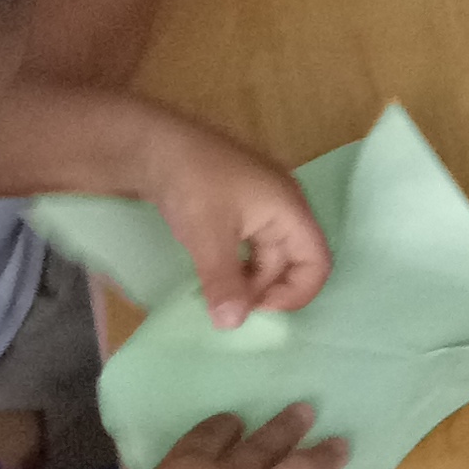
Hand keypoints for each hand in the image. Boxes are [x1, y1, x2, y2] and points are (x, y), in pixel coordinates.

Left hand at [126, 110, 331, 323]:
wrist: (151, 143)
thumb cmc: (191, 183)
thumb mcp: (208, 237)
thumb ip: (224, 282)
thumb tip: (231, 326)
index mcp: (289, 209)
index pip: (316, 262)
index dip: (295, 294)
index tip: (257, 309)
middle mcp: (283, 206)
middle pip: (290, 263)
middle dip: (264, 290)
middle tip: (227, 307)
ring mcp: (260, 205)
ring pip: (266, 256)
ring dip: (247, 280)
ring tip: (216, 295)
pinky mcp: (237, 207)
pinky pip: (248, 246)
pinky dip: (235, 265)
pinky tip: (211, 276)